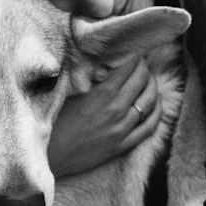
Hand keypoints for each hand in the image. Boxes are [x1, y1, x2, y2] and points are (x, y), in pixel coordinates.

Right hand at [47, 55, 162, 176]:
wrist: (48, 155)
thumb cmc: (52, 120)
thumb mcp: (68, 92)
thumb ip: (87, 76)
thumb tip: (101, 61)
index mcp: (102, 94)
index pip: (129, 67)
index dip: (134, 56)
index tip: (133, 50)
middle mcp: (116, 110)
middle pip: (142, 81)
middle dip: (144, 67)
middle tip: (142, 62)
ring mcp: (121, 129)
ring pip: (149, 102)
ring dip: (153, 86)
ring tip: (150, 79)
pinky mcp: (121, 146)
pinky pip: (149, 128)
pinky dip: (157, 113)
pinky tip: (156, 104)